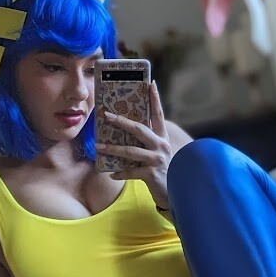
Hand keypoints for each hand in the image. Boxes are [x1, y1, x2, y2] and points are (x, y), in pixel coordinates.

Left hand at [95, 81, 171, 208]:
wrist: (176, 192)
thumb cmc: (163, 171)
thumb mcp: (158, 154)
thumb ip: (147, 144)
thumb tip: (125, 135)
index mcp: (162, 138)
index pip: (158, 114)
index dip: (155, 99)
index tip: (150, 84)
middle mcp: (161, 145)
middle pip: (139, 129)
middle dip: (121, 121)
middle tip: (106, 115)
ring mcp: (157, 159)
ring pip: (131, 151)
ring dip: (113, 148)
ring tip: (99, 147)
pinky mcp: (152, 174)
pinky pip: (131, 172)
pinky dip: (120, 173)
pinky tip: (111, 174)